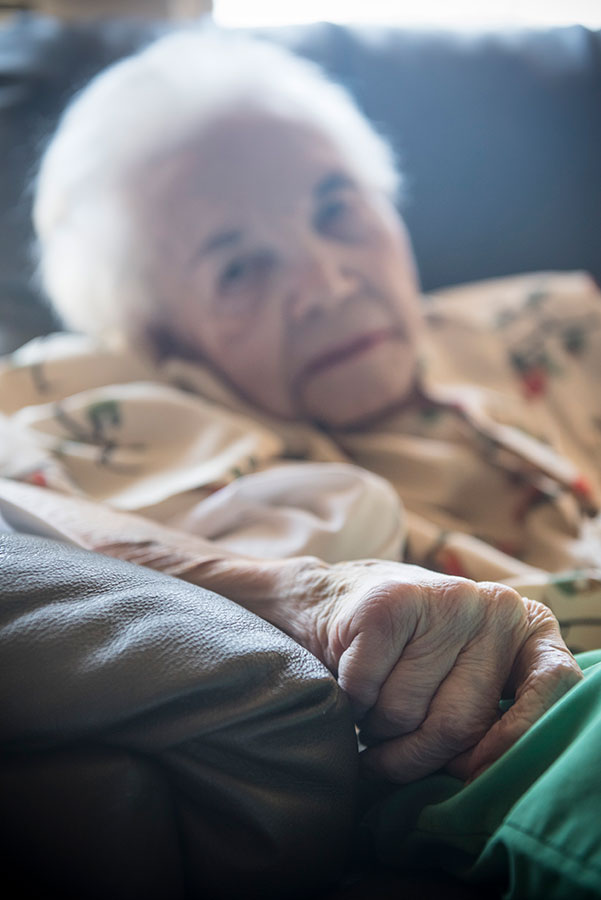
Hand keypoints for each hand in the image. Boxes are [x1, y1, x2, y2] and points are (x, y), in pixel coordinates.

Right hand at [292, 559, 581, 782]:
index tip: (473, 772)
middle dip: (412, 752)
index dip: (517, 740)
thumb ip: (488, 717)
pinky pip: (367, 690)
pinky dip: (349, 700)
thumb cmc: (404, 653)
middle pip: (460, 724)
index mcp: (526, 626)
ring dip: (374, 727)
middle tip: (389, 746)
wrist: (328, 599)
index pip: (555, 684)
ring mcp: (445, 598)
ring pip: (405, 713)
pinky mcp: (391, 602)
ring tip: (372, 702)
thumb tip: (479, 776)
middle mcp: (496, 605)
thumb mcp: (462, 677)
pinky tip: (351, 682)